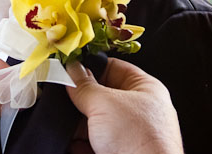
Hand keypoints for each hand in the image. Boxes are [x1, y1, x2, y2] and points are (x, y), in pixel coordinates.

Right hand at [65, 58, 182, 153]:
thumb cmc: (141, 142)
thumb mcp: (105, 104)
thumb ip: (84, 85)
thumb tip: (71, 70)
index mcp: (145, 89)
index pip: (114, 67)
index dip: (91, 66)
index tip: (70, 68)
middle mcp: (139, 111)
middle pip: (101, 95)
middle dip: (81, 99)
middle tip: (65, 97)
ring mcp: (128, 134)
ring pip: (94, 121)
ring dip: (77, 123)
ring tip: (67, 123)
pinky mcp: (117, 152)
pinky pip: (93, 142)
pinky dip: (79, 143)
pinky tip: (73, 143)